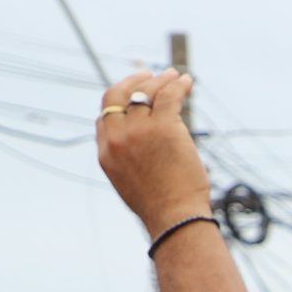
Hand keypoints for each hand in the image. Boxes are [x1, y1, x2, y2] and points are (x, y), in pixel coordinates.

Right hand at [95, 69, 211, 234]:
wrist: (173, 216)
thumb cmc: (159, 205)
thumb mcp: (129, 182)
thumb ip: (126, 158)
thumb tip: (139, 146)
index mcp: (106, 152)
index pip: (105, 114)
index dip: (119, 99)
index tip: (133, 93)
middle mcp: (118, 137)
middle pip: (120, 95)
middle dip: (133, 81)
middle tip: (150, 74)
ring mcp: (140, 131)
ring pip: (147, 92)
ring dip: (161, 79)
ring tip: (175, 75)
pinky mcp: (165, 127)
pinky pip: (170, 96)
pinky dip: (178, 85)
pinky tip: (187, 81)